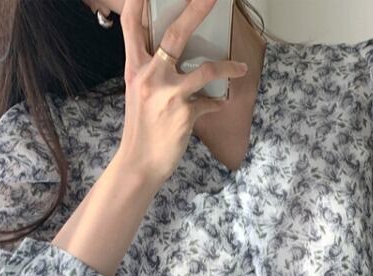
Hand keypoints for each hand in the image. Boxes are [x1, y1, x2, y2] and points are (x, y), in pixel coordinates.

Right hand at [115, 0, 249, 186]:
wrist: (140, 162)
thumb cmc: (141, 127)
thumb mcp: (138, 92)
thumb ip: (152, 70)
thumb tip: (172, 55)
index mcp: (135, 67)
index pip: (131, 23)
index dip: (138, 1)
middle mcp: (150, 75)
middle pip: (176, 34)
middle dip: (197, 10)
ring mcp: (169, 94)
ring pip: (206, 69)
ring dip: (228, 67)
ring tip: (241, 67)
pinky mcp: (185, 113)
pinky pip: (209, 102)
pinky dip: (216, 104)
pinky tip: (218, 105)